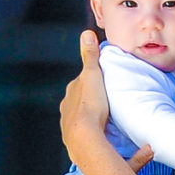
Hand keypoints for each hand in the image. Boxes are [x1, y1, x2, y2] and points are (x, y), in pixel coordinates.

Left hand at [60, 30, 109, 166]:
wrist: (85, 137)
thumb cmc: (91, 105)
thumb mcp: (93, 75)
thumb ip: (90, 56)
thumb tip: (86, 33)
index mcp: (71, 92)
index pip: (81, 83)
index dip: (92, 82)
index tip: (103, 83)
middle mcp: (66, 108)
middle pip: (79, 100)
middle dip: (90, 100)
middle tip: (107, 101)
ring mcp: (69, 125)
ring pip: (80, 117)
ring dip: (92, 117)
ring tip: (107, 119)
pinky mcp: (74, 140)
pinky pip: (84, 133)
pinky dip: (92, 132)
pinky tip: (102, 134)